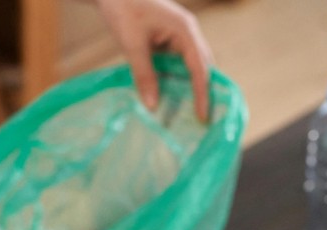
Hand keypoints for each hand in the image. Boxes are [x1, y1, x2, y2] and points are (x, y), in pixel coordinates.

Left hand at [97, 0, 213, 120]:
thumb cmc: (123, 10)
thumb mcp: (132, 45)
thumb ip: (144, 75)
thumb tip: (153, 106)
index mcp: (185, 30)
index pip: (200, 68)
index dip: (202, 94)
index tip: (203, 116)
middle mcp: (188, 32)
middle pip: (203, 66)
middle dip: (202, 92)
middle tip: (201, 120)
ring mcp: (180, 34)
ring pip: (192, 65)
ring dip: (190, 87)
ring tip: (187, 113)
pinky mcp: (169, 38)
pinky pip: (179, 62)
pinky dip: (177, 79)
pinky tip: (170, 95)